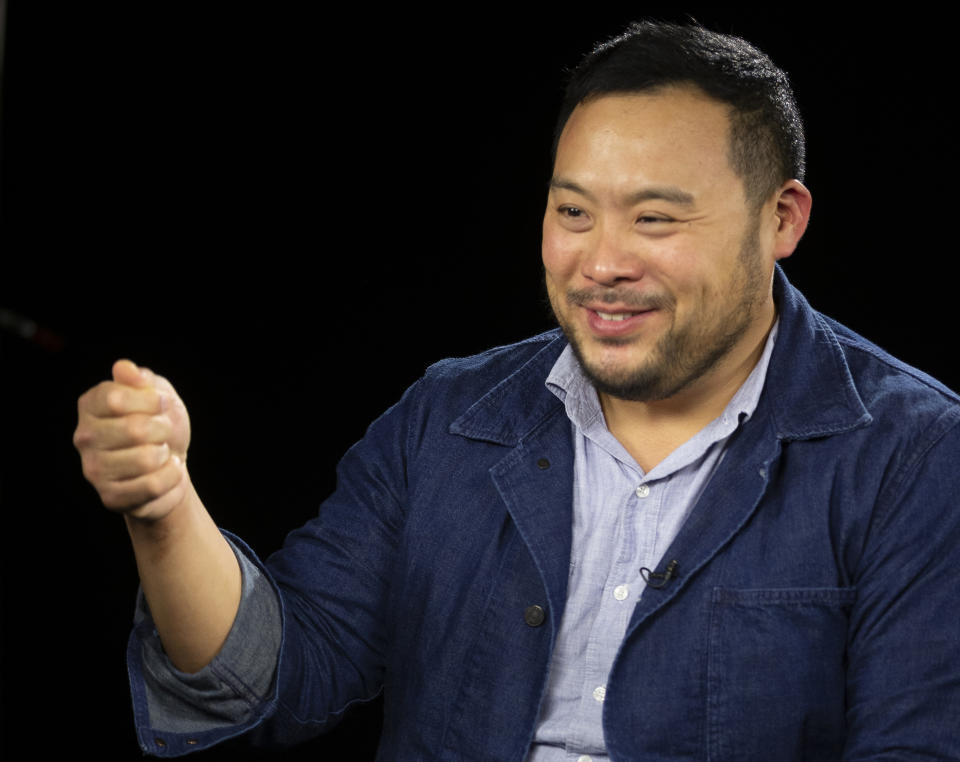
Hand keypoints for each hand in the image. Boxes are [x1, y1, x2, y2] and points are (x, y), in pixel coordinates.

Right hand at [74, 360, 191, 521]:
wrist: (172, 463)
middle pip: (135, 429)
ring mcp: (94, 470)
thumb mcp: (158, 393)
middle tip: (162, 433)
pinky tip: (164, 472)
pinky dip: (171, 477)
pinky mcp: (111, 497)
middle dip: (163, 429)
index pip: (116, 398)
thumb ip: (141, 378)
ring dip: (166, 454)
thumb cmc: (162, 424)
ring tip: (160, 454)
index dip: (151, 400)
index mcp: (91, 406)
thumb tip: (124, 369)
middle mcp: (84, 438)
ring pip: (147, 459)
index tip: (161, 404)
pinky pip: (154, 485)